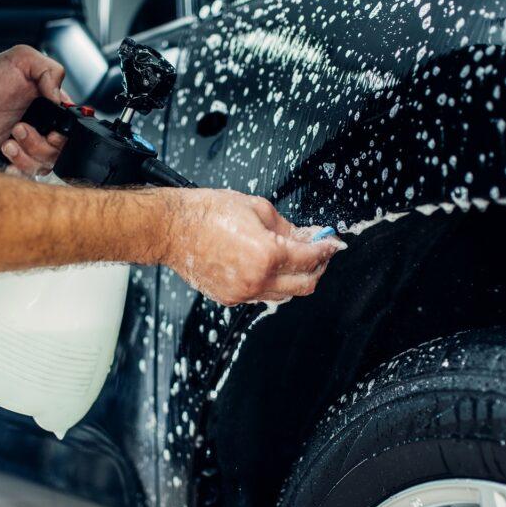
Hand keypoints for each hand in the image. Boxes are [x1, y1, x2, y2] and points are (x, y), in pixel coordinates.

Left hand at [0, 45, 71, 174]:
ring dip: (26, 158)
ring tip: (8, 142)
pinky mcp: (11, 157)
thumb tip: (60, 99)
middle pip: (58, 155)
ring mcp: (28, 145)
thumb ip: (50, 72)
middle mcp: (45, 130)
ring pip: (41, 167)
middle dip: (39, 146)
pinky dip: (17, 172)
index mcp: (54, 111)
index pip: (72, 134)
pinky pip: (22, 174)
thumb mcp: (25, 59)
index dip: (63, 138)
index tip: (50, 132)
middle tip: (19, 128)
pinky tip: (6, 156)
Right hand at [162, 189, 344, 305]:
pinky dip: (272, 284)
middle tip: (321, 255)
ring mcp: (243, 292)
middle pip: (304, 285)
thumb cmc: (207, 213)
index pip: (311, 257)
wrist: (172, 229)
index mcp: (267, 254)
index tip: (333, 243)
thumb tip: (304, 236)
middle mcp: (257, 279)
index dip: (327, 248)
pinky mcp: (230, 298)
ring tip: (296, 260)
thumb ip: (287, 227)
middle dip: (318, 269)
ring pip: (284, 295)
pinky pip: (261, 296)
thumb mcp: (257, 208)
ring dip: (296, 279)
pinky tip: (270, 268)